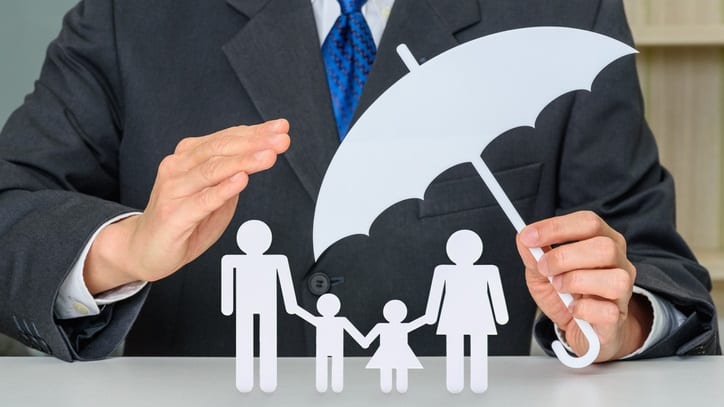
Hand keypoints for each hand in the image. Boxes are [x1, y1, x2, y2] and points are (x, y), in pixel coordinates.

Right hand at [84, 119, 290, 293]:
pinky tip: (241, 180)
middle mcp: (179, 166)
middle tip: (280, 138)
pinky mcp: (173, 213)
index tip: (280, 128)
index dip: (255, 132)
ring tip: (268, 155)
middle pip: (221, 148)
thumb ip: (232, 177)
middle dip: (255, 142)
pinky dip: (224, 188)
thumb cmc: (180, 220)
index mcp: (189, 157)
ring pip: (213, 169)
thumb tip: (258, 158)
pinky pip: (203, 199)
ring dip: (244, 160)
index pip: (226, 138)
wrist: (143, 248)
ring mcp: (174, 188)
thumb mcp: (214, 195)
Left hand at [516, 211, 651, 361]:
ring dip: (576, 281)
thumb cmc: (568, 296)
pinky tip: (572, 309)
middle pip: (604, 247)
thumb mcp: (543, 273)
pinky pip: (607, 311)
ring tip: (559, 287)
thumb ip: (534, 256)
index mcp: (602, 240)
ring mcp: (623, 290)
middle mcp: (618, 262)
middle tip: (544, 268)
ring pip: (614, 278)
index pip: (589, 222)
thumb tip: (523, 239)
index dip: (557, 227)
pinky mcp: (617, 317)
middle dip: (564, 256)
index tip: (528, 237)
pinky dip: (582, 309)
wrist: (584, 332)